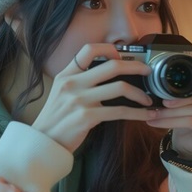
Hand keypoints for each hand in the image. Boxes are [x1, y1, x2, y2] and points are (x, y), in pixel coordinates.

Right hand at [31, 43, 158, 152]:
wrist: (44, 142)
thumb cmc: (56, 118)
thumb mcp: (61, 92)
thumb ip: (79, 81)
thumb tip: (106, 75)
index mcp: (66, 74)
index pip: (89, 50)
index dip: (109, 49)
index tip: (121, 56)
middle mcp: (73, 83)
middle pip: (112, 66)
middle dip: (136, 68)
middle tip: (147, 72)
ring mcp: (80, 100)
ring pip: (120, 87)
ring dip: (140, 94)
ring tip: (148, 99)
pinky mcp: (87, 117)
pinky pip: (120, 111)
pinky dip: (137, 113)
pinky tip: (145, 114)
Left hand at [146, 70, 191, 158]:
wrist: (186, 141)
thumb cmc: (187, 115)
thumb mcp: (187, 98)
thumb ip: (186, 88)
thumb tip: (164, 80)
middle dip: (189, 96)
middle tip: (165, 101)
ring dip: (175, 111)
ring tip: (156, 113)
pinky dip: (171, 121)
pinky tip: (157, 122)